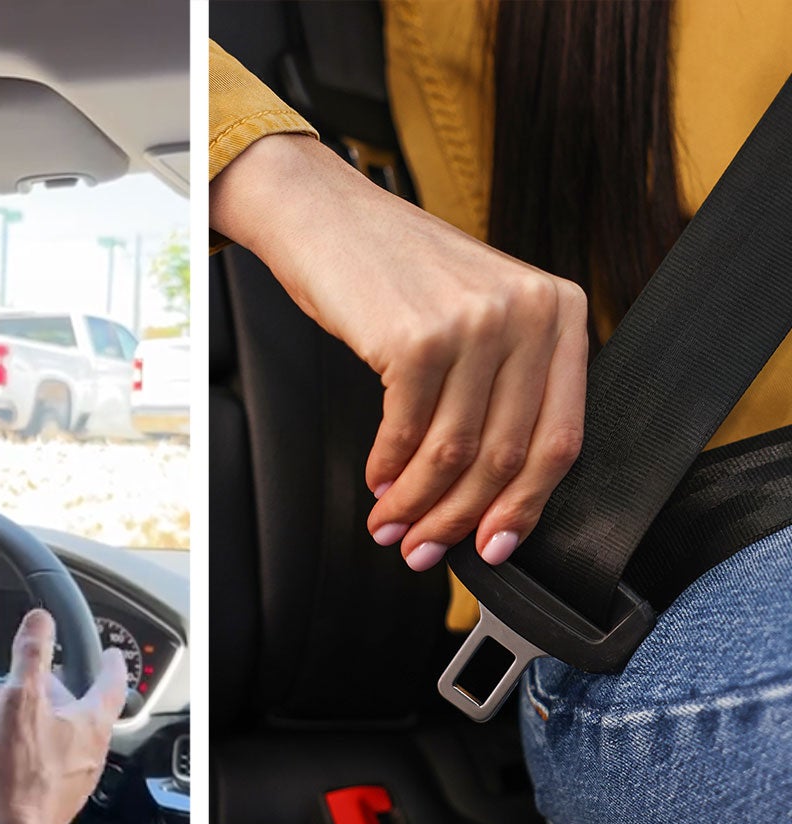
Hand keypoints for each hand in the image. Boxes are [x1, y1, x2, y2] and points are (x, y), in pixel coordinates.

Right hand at [0, 610, 131, 823]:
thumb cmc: (19, 773)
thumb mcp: (20, 699)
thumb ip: (31, 656)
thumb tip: (40, 622)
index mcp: (90, 723)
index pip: (111, 683)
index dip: (110, 662)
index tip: (111, 653)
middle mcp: (87, 750)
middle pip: (70, 706)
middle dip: (39, 688)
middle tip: (18, 676)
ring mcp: (68, 774)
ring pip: (45, 731)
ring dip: (18, 716)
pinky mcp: (45, 793)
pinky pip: (30, 758)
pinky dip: (8, 744)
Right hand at [211, 132, 586, 570]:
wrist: (324, 215)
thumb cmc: (393, 267)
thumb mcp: (479, 308)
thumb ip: (505, 380)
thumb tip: (493, 489)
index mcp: (559, 310)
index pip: (561, 436)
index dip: (526, 507)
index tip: (496, 545)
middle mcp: (527, 313)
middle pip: (506, 455)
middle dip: (461, 519)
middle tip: (427, 548)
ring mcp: (474, 323)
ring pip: (455, 452)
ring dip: (418, 504)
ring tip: (393, 526)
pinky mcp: (416, 336)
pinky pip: (407, 432)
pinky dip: (389, 470)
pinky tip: (377, 481)